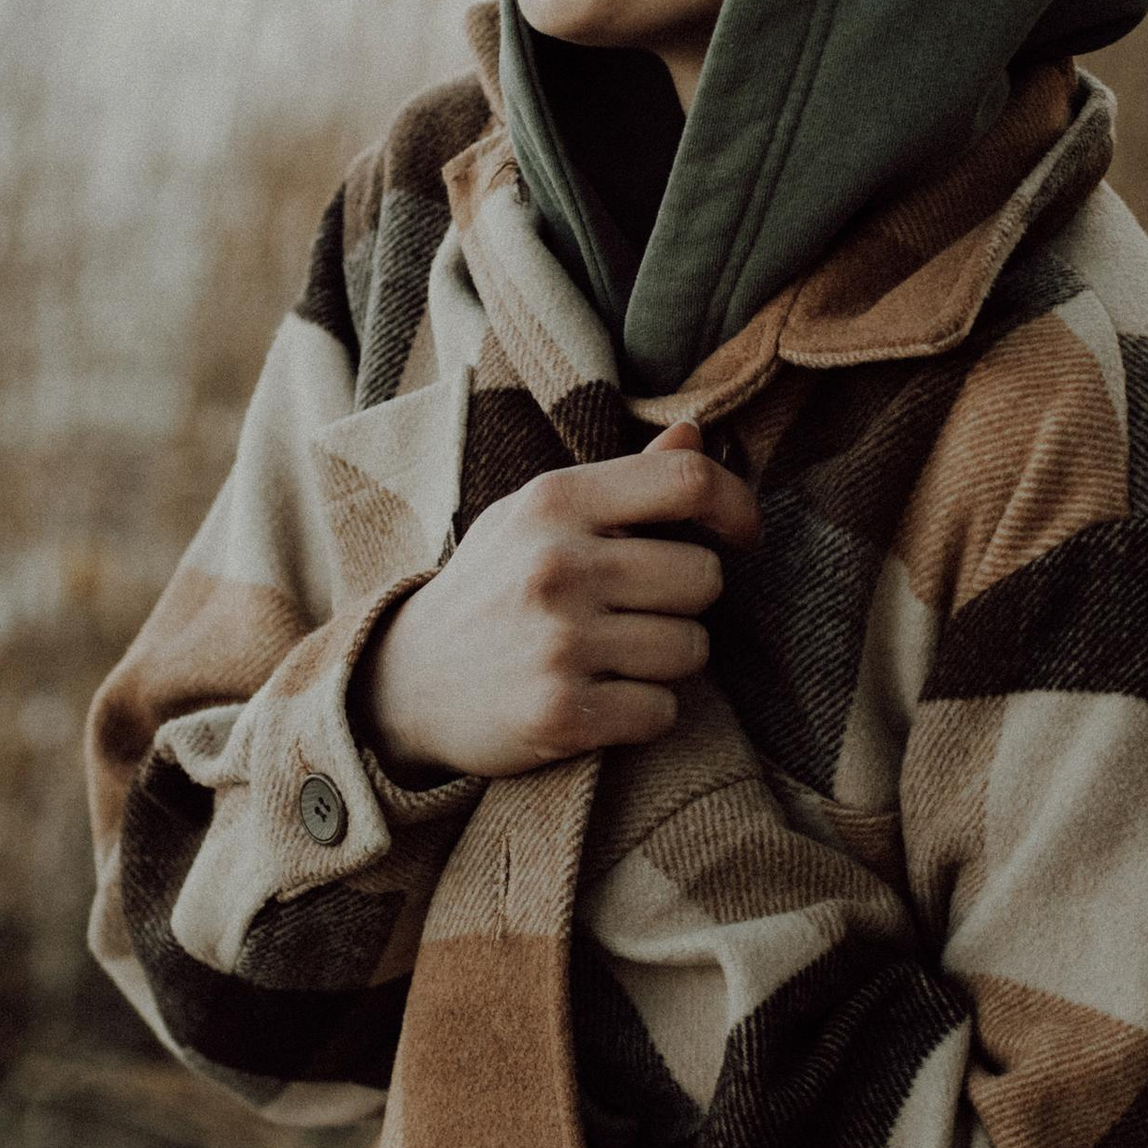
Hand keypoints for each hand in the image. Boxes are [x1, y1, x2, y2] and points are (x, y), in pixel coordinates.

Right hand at [357, 422, 757, 781]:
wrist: (406, 680)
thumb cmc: (494, 587)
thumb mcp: (538, 519)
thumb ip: (624, 482)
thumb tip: (695, 434)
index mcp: (556, 501)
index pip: (688, 480)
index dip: (737, 506)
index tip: (742, 536)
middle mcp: (558, 565)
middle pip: (704, 577)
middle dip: (687, 600)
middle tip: (638, 611)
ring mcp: (558, 642)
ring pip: (691, 650)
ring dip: (666, 660)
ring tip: (613, 656)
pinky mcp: (559, 714)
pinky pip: (662, 712)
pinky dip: (644, 713)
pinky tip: (601, 699)